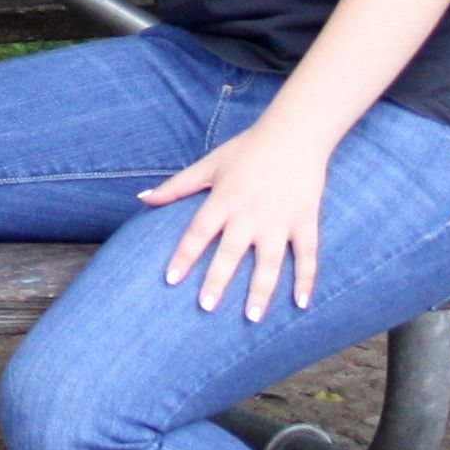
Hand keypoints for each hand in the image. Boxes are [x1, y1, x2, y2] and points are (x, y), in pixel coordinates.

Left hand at [136, 118, 337, 320]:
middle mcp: (250, 213)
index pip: (199, 231)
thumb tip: (142, 198)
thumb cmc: (248, 148)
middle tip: (206, 307)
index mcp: (224, 199)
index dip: (184, 255)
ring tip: (251, 317)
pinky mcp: (305, 221)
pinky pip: (307, 255)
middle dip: (218, 280)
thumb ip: (177, 186)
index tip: (171, 280)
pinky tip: (301, 304)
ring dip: (261, 290)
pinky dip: (306, 279)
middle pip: (231, 252)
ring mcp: (279, 220)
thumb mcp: (209, 164)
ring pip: (270, 262)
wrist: (296, 131)